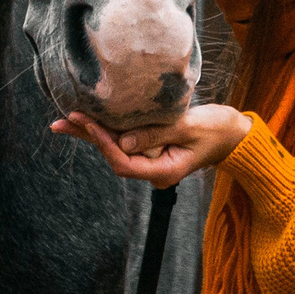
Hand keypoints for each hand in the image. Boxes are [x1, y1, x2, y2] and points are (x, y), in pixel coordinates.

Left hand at [48, 104, 251, 188]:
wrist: (233, 134)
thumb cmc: (216, 129)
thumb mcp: (190, 128)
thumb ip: (157, 134)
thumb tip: (123, 141)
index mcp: (163, 172)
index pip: (124, 162)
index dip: (104, 143)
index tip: (88, 122)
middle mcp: (152, 171)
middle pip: (113, 156)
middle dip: (88, 137)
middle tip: (61, 121)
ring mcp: (151, 161)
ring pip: (116, 148)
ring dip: (92, 133)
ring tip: (64, 121)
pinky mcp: (150, 148)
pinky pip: (124, 140)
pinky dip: (106, 129)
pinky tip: (89, 121)